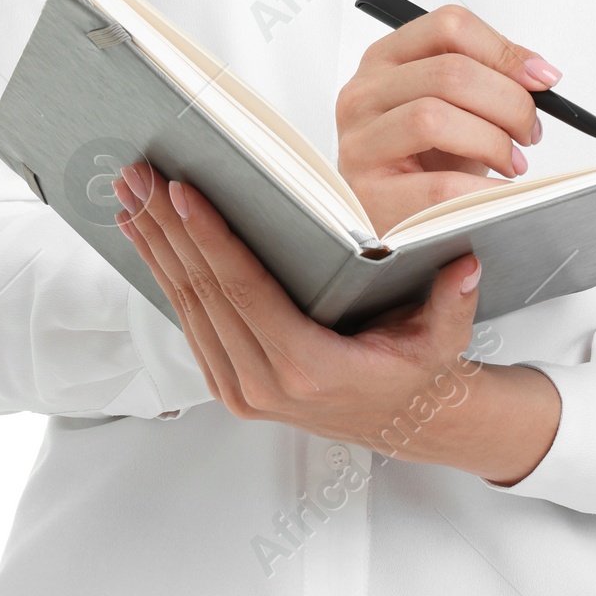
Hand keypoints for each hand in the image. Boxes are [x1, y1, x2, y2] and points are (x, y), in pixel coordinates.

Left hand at [112, 162, 560, 484]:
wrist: (400, 422)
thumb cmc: (415, 369)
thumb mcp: (442, 340)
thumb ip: (452, 303)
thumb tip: (465, 263)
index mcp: (306, 368)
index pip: (244, 290)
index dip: (210, 238)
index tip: (182, 191)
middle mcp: (261, 383)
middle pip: (202, 291)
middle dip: (167, 228)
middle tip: (139, 174)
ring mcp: (238, 388)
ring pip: (185, 305)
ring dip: (154, 246)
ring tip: (130, 193)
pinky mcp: (226, 382)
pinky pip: (187, 320)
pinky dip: (164, 273)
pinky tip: (147, 234)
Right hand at [335, 2, 564, 235]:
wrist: (395, 213)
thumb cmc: (425, 156)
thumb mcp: (455, 105)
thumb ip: (490, 77)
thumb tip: (539, 72)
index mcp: (386, 59)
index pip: (448, 26)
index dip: (503, 51)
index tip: (540, 79)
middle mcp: (365, 93)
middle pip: (450, 73)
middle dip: (508, 103)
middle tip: (528, 130)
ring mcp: (360, 142)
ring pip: (434, 118)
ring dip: (492, 142)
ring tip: (511, 162)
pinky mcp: (368, 194)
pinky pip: (437, 186)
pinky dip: (481, 189)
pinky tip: (496, 192)